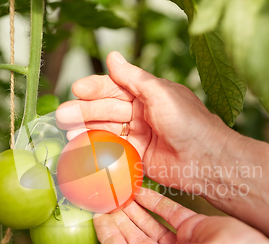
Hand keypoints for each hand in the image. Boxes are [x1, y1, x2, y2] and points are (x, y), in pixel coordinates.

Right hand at [56, 51, 236, 190]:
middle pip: (106, 109)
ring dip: (85, 129)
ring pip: (106, 129)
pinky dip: (95, 148)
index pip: (116, 88)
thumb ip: (134, 78)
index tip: (77, 89)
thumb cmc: (189, 122)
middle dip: (85, 111)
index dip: (96, 88)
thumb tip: (112, 56)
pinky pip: (112, 150)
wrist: (206, 161)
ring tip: (66, 130)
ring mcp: (138, 136)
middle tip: (63, 115)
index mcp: (149, 95)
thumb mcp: (160, 93)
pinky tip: (79, 147)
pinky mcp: (136, 157)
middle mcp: (141, 114)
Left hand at [95, 188, 268, 243]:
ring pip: (150, 221)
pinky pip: (170, 211)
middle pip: (134, 234)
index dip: (107, 233)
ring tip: (119, 188)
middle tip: (106, 194)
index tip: (96, 212)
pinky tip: (141, 189)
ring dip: (134, 206)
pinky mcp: (194, 225)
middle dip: (119, 216)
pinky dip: (155, 200)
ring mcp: (180, 243)